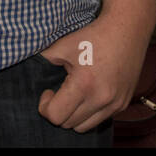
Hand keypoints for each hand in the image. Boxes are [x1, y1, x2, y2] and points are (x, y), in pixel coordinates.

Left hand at [38, 13, 149, 132]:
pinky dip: (91, 112)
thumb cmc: (95, 35)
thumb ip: (43, 62)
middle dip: (59, 110)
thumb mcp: (63, 45)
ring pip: (84, 127)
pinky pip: (100, 119)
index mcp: (85, 84)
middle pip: (68, 124)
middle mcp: (102, 98)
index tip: (49, 91)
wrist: (128, 27)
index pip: (55, 116)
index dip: (45, 106)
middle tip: (61, 91)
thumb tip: (28, 72)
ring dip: (75, 115)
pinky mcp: (123, 104)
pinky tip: (90, 93)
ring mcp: (115, 103)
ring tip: (75, 94)